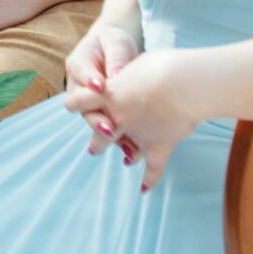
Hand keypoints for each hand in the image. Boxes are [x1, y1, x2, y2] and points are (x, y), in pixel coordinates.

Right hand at [63, 22, 141, 155]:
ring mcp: (89, 103)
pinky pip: (108, 127)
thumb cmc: (113, 42)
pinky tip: (133, 150)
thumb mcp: (115, 42)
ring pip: (95, 120)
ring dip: (108, 132)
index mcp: (77, 64)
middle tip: (109, 127)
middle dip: (96, 118)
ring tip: (123, 144)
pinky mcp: (102, 113)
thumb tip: (117, 74)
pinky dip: (120, 139)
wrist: (115, 51)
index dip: (89, 80)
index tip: (100, 86)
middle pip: (83, 105)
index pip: (81, 72)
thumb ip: (116, 57)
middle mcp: (78, 87)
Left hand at [70, 48, 196, 191]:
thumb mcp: (137, 64)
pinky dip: (149, 179)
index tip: (72, 107)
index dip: (76, 104)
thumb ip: (129, 74)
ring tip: (122, 161)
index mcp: (108, 93)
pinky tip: (144, 189)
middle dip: (96, 138)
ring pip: (118, 146)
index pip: (81, 101)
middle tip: (93, 149)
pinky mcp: (157, 144)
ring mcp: (135, 132)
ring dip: (121, 153)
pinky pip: (151, 167)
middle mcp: (116, 116)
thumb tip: (130, 78)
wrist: (181, 83)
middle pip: (97, 128)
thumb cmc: (161, 66)